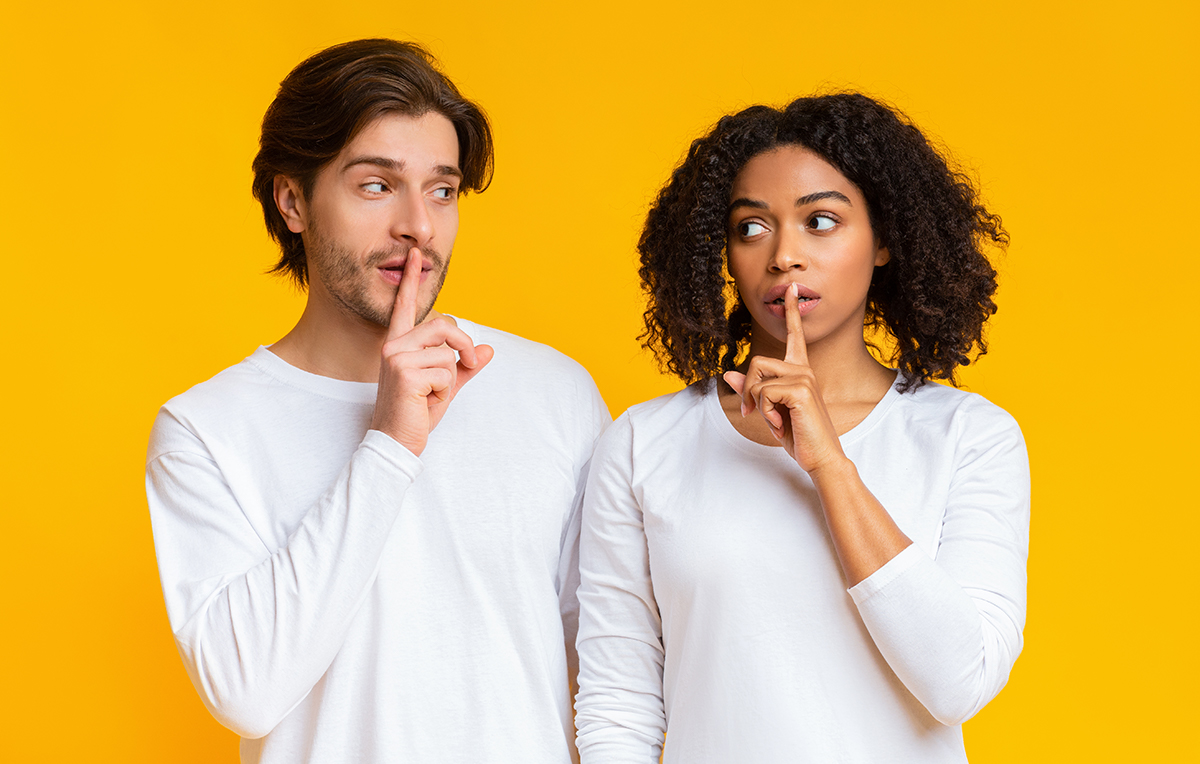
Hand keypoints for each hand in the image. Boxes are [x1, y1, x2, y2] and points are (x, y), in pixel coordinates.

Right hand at [370, 248, 493, 454]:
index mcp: (400, 345)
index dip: (412, 281)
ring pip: (448, 352)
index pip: (407, 307)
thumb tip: (489, 350)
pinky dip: (445, 391)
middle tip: (469, 365)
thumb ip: (465, 367)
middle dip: (464, 345)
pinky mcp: (405, 373)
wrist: (397, 442)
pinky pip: (446, 372)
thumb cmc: (416, 414)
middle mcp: (394, 346)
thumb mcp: (445, 386)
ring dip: (450, 378)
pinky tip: (425, 402)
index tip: (417, 255)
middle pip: (445, 324)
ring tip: (431, 395)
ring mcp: (396, 358)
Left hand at [723, 283, 845, 475]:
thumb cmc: (798, 435)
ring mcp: (804, 377)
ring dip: (757, 405)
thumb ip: (751, 391)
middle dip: (748, 391)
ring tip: (775, 420)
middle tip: (756, 413)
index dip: (791, 311)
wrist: (820, 457)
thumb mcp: (769, 411)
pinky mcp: (801, 390)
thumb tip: (727, 374)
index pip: (794, 335)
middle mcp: (804, 369)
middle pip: (756, 362)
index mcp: (800, 370)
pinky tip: (781, 423)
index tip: (791, 288)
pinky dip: (765, 412)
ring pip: (757, 379)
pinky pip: (763, 393)